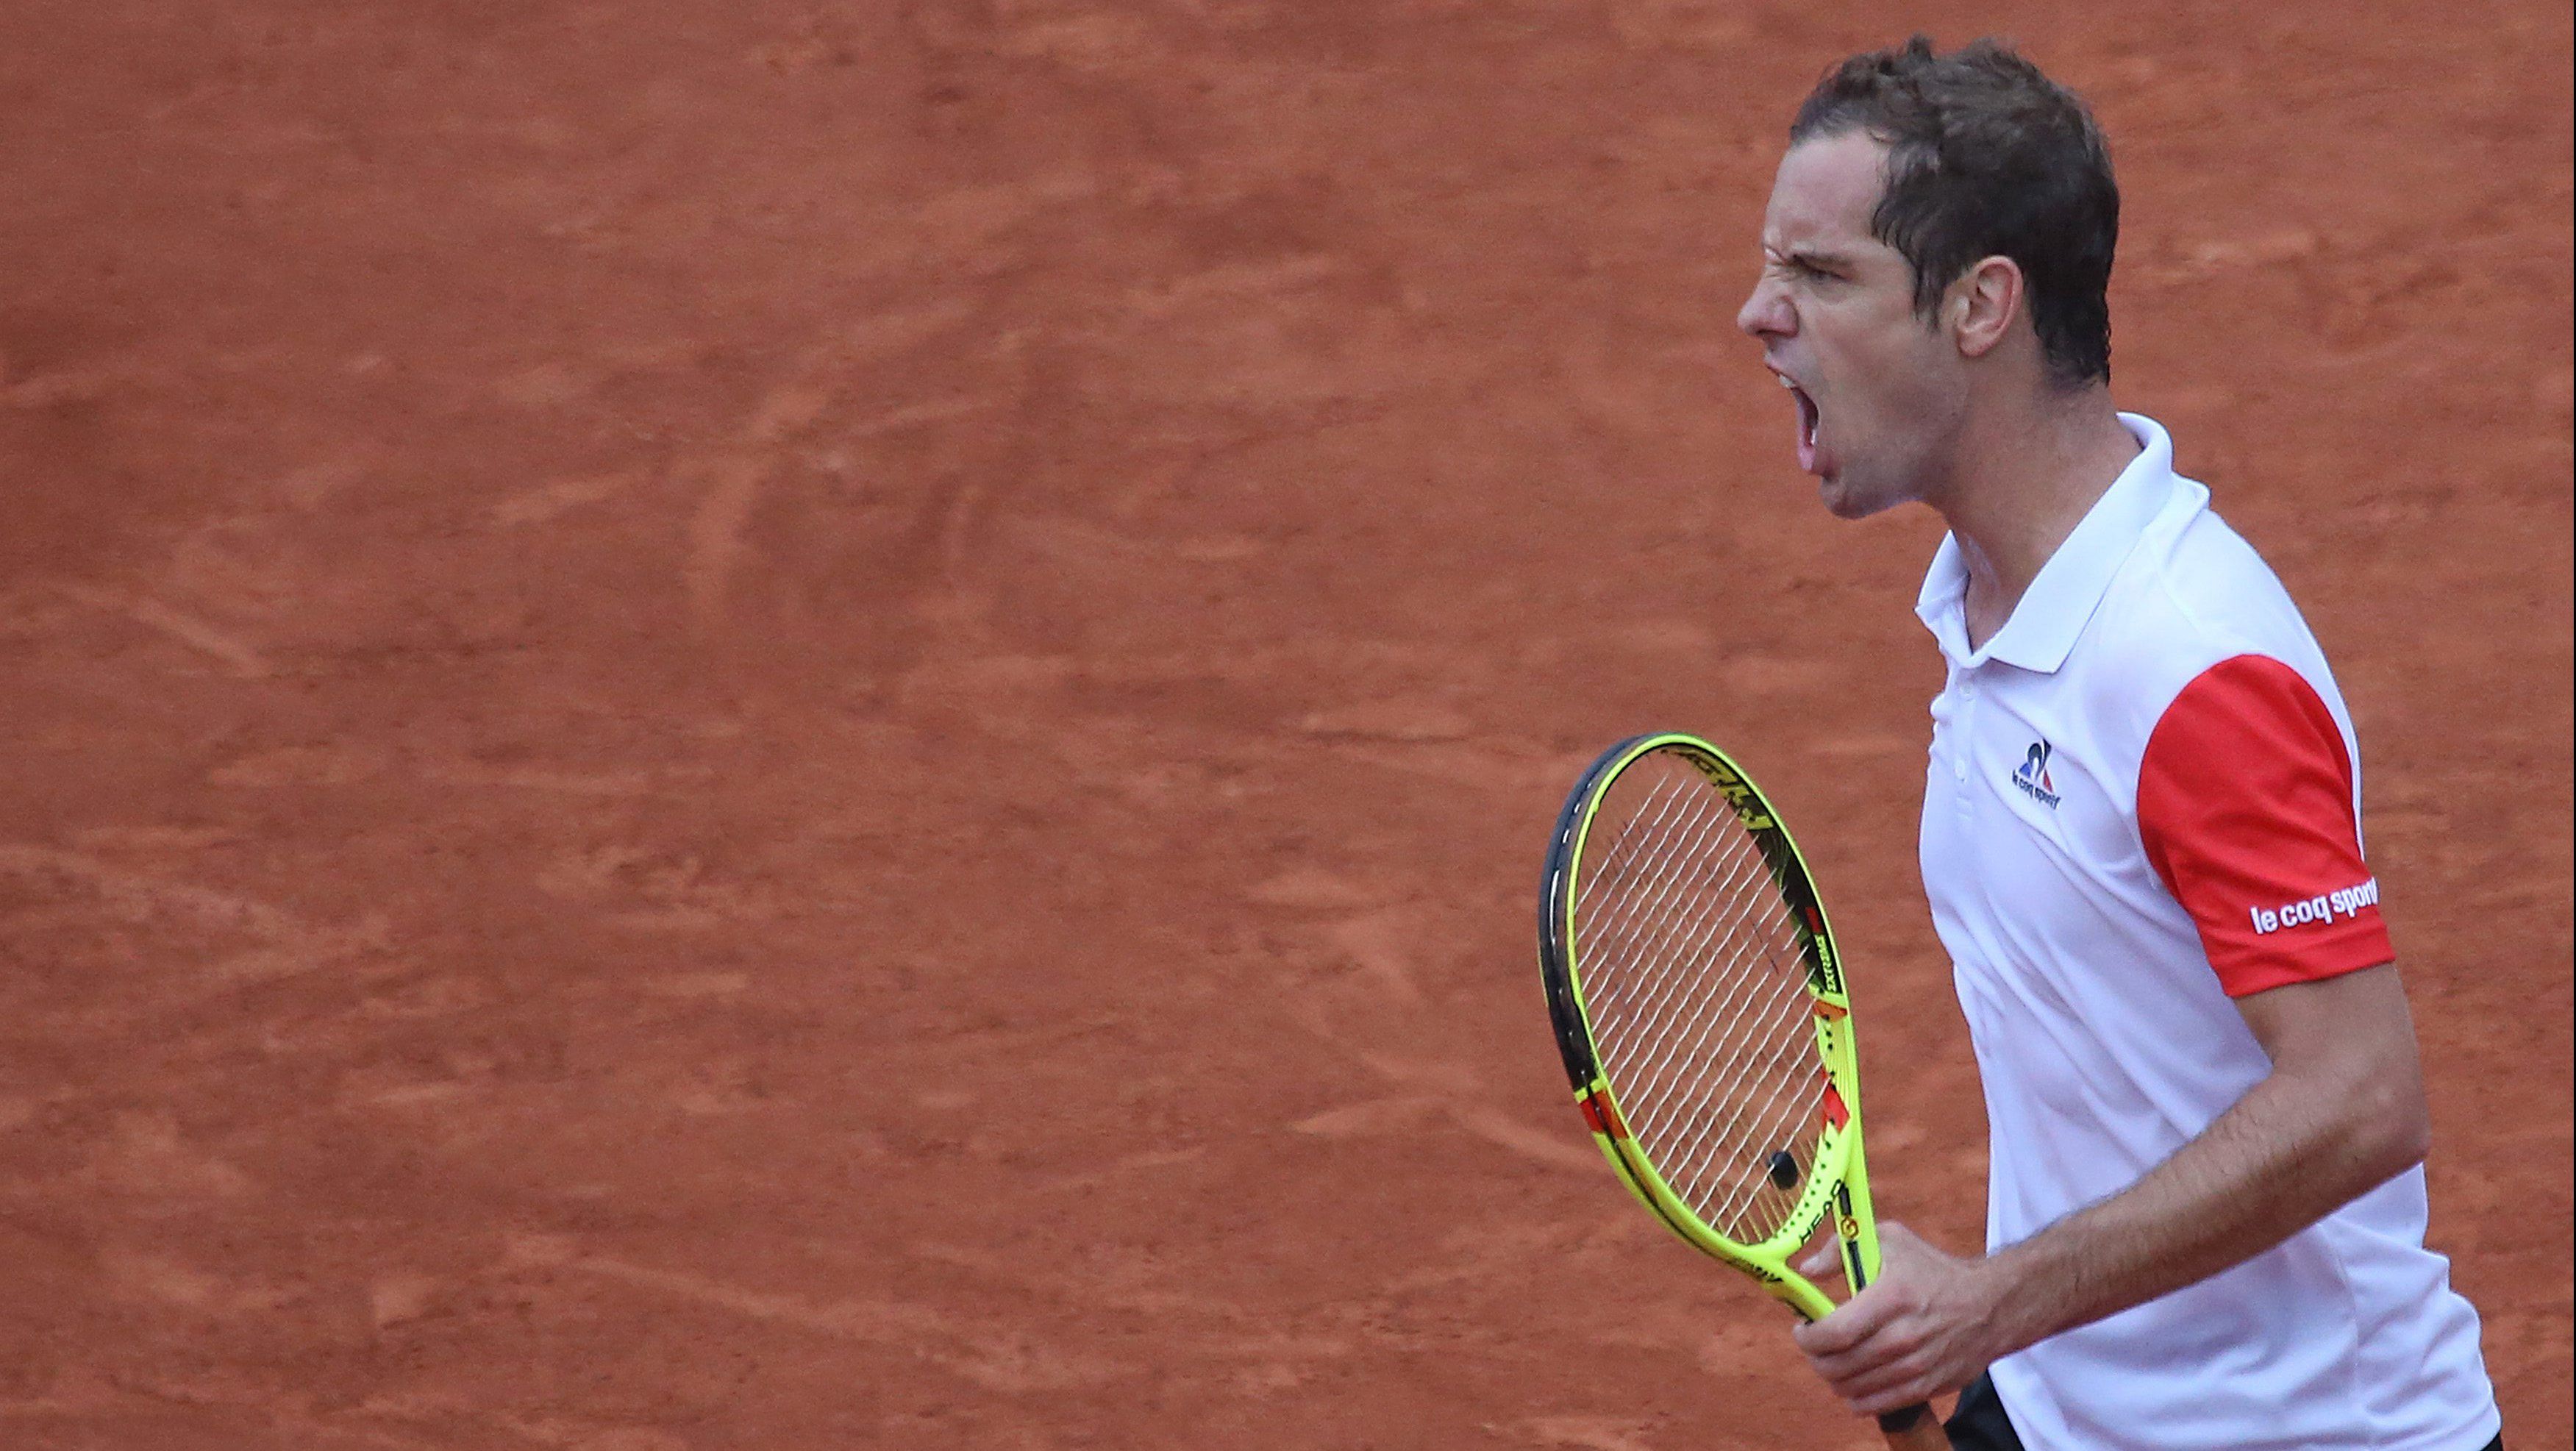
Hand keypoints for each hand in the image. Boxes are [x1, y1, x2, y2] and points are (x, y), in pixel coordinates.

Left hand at [1791, 1221, 2008, 1417]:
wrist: (1990, 1304)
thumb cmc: (1933, 1269)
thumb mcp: (1890, 1240)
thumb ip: (1841, 1249)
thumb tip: (1807, 1270)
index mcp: (1892, 1297)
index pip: (1835, 1332)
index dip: (1808, 1338)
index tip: (1802, 1329)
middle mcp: (1904, 1337)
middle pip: (1839, 1365)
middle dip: (1816, 1357)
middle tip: (1816, 1344)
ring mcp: (1917, 1367)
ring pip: (1852, 1388)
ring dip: (1833, 1377)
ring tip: (1835, 1359)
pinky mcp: (1927, 1388)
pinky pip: (1876, 1405)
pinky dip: (1856, 1397)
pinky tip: (1855, 1379)